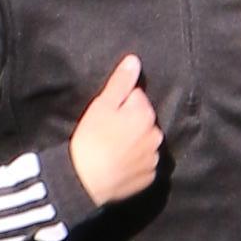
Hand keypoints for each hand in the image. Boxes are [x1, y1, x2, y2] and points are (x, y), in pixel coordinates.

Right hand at [69, 51, 163, 206]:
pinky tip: (118, 164)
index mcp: (145, 113)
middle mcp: (155, 134)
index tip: (106, 114)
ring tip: (112, 149)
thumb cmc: (92, 139)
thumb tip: (135, 60)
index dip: (120, 103)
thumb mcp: (103, 104)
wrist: (85, 180)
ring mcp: (153, 157)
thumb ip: (121, 81)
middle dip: (130, 122)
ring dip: (134, 142)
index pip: (137, 97)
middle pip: (143, 120)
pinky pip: (143, 163)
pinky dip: (134, 162)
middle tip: (107, 131)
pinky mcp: (149, 177)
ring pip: (144, 142)